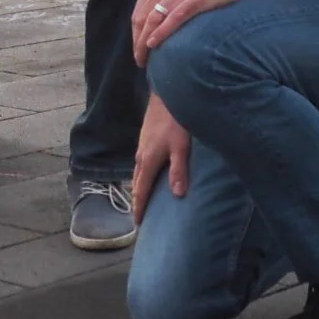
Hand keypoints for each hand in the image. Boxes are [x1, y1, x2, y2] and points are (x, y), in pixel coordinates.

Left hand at [131, 0, 249, 65]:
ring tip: (145, 59)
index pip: (138, 13)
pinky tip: (154, 44)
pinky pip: (174, 18)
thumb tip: (154, 22)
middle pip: (142, 19)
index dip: (135, 35)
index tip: (137, 50)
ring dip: (145, 43)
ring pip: (154, 20)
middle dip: (138, 43)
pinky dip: (161, 32)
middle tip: (140, 61)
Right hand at [131, 93, 191, 224]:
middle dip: (136, 200)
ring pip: (138, 172)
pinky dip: (142, 175)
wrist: (166, 95)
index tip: (138, 223)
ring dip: (139, 187)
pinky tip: (148, 174)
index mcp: (148, 161)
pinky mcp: (145, 139)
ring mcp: (141, 146)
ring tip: (142, 199)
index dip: (139, 207)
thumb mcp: (181, 147)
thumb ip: (179, 170)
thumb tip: (177, 195)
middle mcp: (141, 156)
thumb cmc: (176, 121)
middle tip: (138, 216)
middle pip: (137, 183)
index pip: (141, 190)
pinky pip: (140, 163)